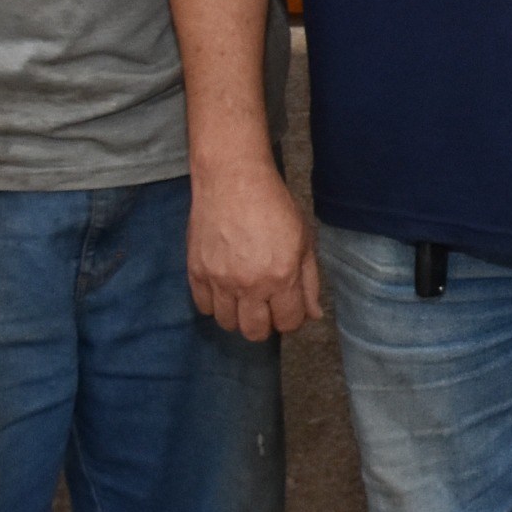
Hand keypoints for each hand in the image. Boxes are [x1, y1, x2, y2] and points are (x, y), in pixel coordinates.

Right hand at [187, 159, 322, 341]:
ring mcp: (220, 280)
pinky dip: (214, 304)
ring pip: (228, 324)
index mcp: (281, 277)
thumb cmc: (273, 205)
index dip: (291, 319)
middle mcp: (250, 284)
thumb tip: (313, 315)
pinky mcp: (197, 271)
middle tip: (265, 307)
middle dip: (265, 326)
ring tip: (244, 297)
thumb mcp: (304, 241)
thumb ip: (309, 282)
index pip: (288, 323)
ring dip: (239, 316)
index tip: (287, 307)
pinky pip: (203, 306)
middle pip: (255, 332)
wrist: (233, 179)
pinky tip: (224, 288)